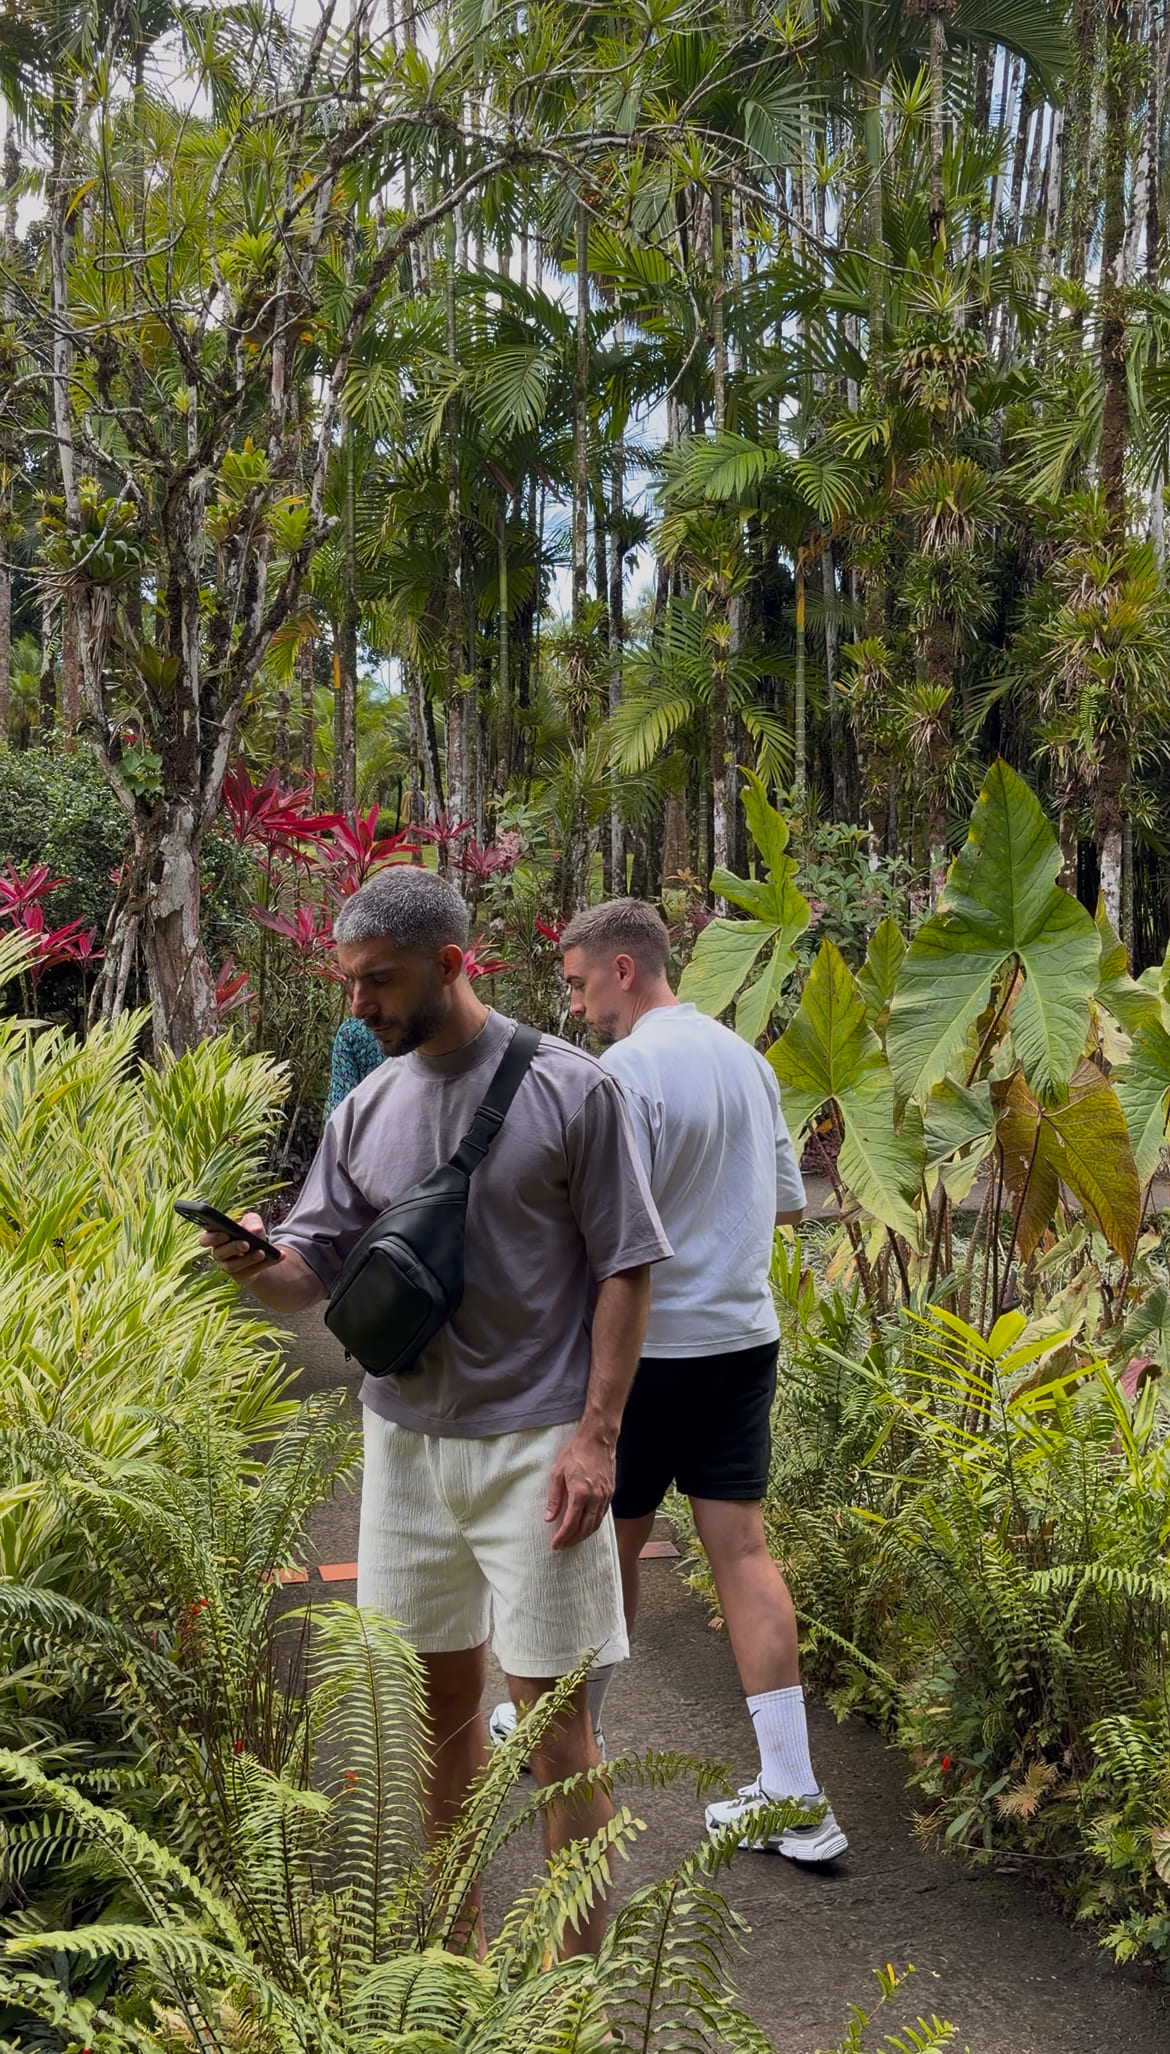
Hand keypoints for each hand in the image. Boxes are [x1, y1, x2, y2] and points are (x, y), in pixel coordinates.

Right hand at [200, 1210, 279, 1284]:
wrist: (261, 1251)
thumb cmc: (250, 1232)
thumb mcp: (253, 1222)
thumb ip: (252, 1221)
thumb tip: (254, 1230)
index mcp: (216, 1237)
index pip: (205, 1239)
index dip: (212, 1237)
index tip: (225, 1234)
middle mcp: (218, 1253)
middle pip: (219, 1253)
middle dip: (233, 1248)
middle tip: (246, 1244)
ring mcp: (228, 1267)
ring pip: (233, 1266)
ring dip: (249, 1259)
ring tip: (262, 1252)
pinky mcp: (240, 1277)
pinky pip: (250, 1272)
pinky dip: (265, 1264)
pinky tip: (278, 1257)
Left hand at [544, 1427, 614, 1550]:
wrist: (597, 1440)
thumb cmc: (576, 1453)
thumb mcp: (558, 1473)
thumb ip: (554, 1498)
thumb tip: (549, 1517)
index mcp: (580, 1494)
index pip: (571, 1524)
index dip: (563, 1537)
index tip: (555, 1545)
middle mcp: (595, 1498)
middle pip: (585, 1529)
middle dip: (573, 1540)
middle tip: (563, 1546)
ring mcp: (605, 1497)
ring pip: (595, 1525)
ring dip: (583, 1536)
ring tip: (572, 1540)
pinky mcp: (610, 1494)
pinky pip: (602, 1516)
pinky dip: (593, 1525)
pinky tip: (585, 1526)